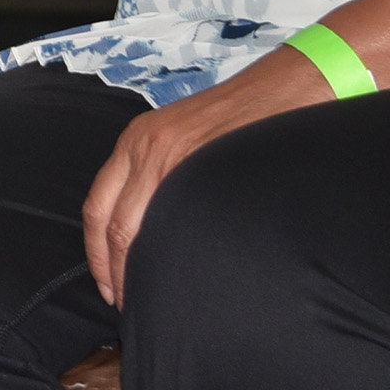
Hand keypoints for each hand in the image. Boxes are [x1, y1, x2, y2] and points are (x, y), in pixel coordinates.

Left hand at [78, 48, 330, 304]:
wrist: (291, 84)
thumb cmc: (244, 116)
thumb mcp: (186, 136)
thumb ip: (162, 174)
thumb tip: (152, 230)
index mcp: (136, 142)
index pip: (98, 207)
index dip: (98, 254)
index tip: (108, 285)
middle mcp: (145, 146)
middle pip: (112, 225)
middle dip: (114, 272)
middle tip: (127, 304)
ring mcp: (173, 154)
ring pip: (136, 227)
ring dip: (138, 268)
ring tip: (149, 299)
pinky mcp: (204, 163)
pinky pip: (176, 217)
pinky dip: (172, 250)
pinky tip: (184, 273)